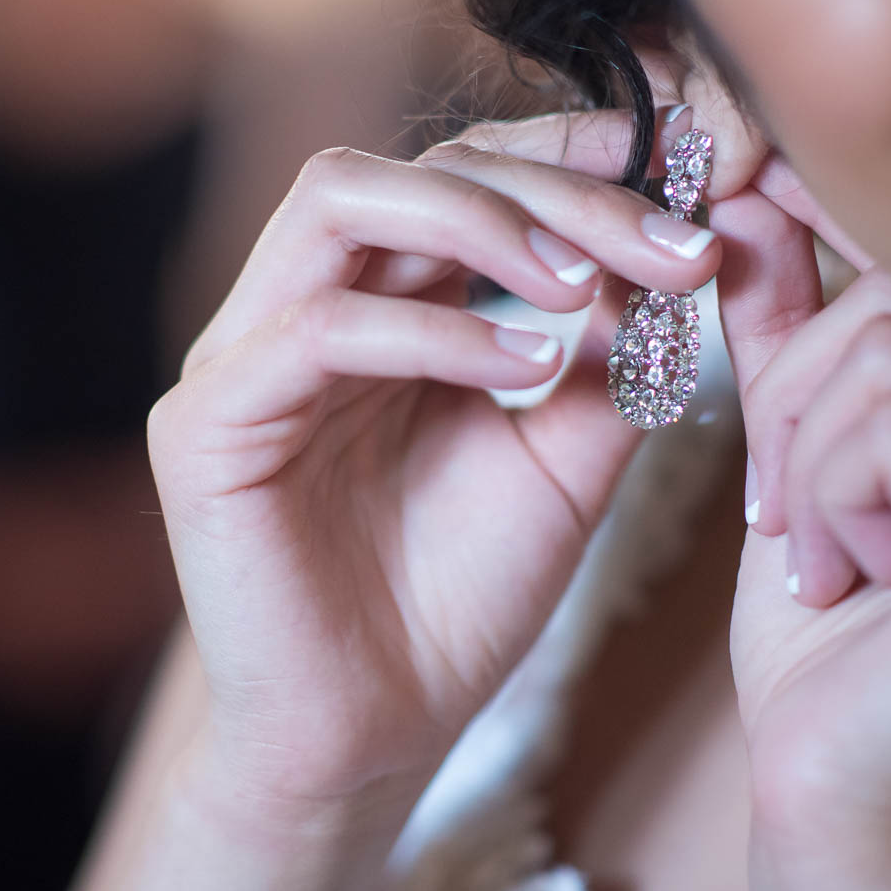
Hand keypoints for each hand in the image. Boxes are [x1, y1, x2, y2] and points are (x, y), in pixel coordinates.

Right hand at [150, 108, 728, 834]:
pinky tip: (526, 367)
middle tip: (663, 239)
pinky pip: (318, 330)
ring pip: (339, 202)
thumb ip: (609, 352)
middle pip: (416, 167)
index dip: (570, 152)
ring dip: (478, 223)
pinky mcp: (204, 423)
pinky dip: (433, 332)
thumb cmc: (458, 599)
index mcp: (384, 302)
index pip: (468, 174)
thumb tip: (672, 245)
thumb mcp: (568, 456)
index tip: (687, 162)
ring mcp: (244, 355)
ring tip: (584, 285)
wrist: (373, 739)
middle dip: (549, 187)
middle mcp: (304, 306)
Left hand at [710, 156, 890, 890]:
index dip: (830, 245)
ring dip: (808, 460)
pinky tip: (844, 574)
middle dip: (798, 395)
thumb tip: (750, 185)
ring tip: (821, 548)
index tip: (743, 233)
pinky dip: (828, 496)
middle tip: (784, 505)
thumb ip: (788, 320)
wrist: (830, 775)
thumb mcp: (796, 440)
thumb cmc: (819, 612)